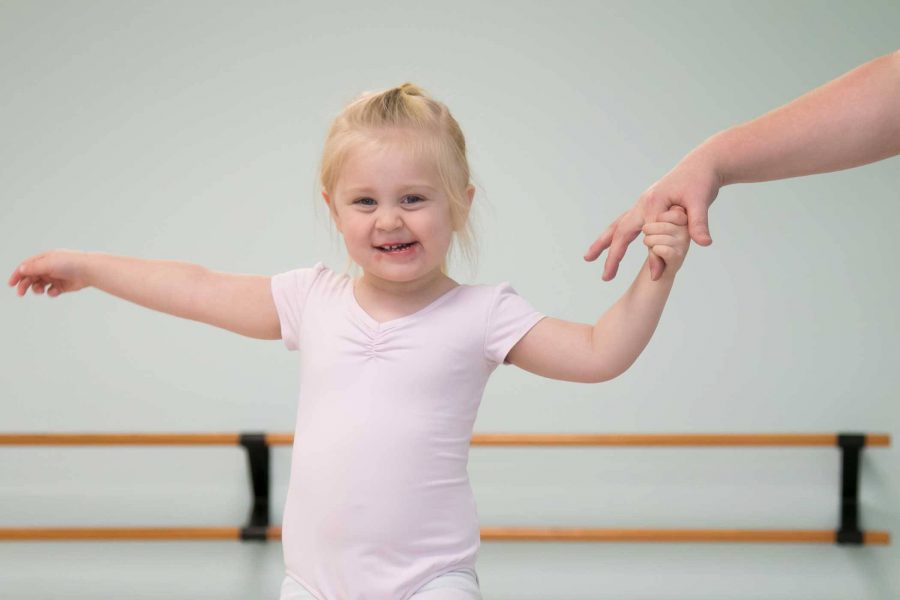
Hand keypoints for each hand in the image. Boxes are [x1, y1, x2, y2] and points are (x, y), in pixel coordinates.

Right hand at [8, 249, 89, 296]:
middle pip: (31, 277)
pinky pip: (52, 291)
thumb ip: (34, 267)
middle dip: (24, 285)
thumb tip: (21, 270)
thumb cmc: (70, 263)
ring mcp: (56, 277)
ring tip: (41, 290)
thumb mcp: (49, 263)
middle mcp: (49, 267)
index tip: (11, 284)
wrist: (90, 271)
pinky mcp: (63, 286)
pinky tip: (56, 291)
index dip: (17, 274)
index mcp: (44, 259)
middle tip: (20, 293)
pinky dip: (51, 293)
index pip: (26, 266)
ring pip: (40, 285)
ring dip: (37, 289)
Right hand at [584, 151, 719, 280]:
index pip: (650, 235)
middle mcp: (642, 204)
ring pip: (617, 227)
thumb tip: (704, 243)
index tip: (656, 276)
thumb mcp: (701, 201)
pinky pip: (625, 224)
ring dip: (603, 244)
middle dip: (612, 255)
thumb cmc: (700, 181)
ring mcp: (641, 205)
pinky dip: (616, 236)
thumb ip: (699, 223)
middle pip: (620, 232)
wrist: (700, 165)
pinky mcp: (645, 206)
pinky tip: (611, 245)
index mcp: (654, 202)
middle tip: (605, 277)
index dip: (654, 256)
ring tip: (588, 258)